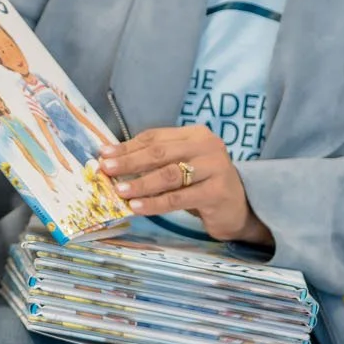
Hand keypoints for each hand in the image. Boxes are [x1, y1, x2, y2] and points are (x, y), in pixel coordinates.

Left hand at [97, 125, 271, 244]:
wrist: (238, 209)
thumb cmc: (202, 185)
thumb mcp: (181, 166)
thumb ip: (155, 161)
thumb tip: (113, 159)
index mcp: (196, 134)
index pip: (155, 138)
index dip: (128, 146)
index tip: (104, 154)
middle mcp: (208, 146)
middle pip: (160, 153)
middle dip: (130, 162)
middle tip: (107, 170)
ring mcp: (215, 168)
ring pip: (169, 175)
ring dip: (140, 184)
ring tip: (119, 191)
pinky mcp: (217, 192)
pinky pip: (178, 198)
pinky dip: (155, 203)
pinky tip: (138, 207)